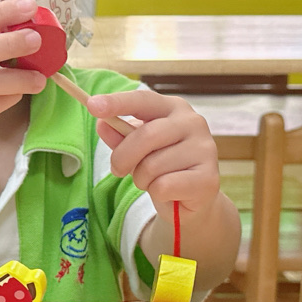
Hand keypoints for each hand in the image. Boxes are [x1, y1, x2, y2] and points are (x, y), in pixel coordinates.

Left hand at [85, 90, 219, 221]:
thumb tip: (102, 123)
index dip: (117, 102)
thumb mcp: (134, 150)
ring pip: (152, 165)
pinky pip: (164, 186)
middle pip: (145, 136)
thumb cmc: (160, 167)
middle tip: (117, 170)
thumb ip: (119, 136)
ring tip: (152, 181)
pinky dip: (157, 193)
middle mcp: (193, 122)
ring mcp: (205, 149)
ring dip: (142, 179)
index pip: (142, 100)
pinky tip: (168, 192)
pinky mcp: (209, 178)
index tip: (92, 104)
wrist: (188, 201)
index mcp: (173, 108)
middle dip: (122, 157)